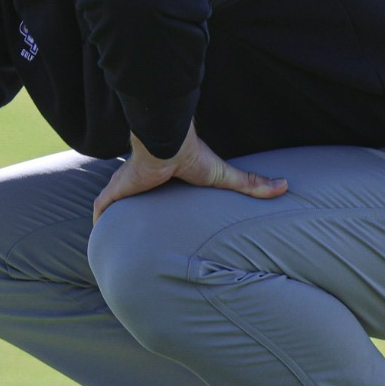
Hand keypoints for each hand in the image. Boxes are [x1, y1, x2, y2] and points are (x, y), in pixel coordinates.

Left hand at [92, 123, 288, 221]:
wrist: (169, 143)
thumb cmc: (195, 157)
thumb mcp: (224, 177)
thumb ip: (251, 184)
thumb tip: (285, 186)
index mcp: (163, 178)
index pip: (155, 190)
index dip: (154, 203)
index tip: (157, 221)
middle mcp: (143, 181)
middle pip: (132, 198)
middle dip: (131, 213)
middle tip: (133, 237)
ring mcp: (127, 185)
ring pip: (114, 203)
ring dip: (112, 218)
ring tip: (113, 242)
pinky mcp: (118, 188)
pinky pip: (101, 206)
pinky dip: (99, 219)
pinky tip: (99, 235)